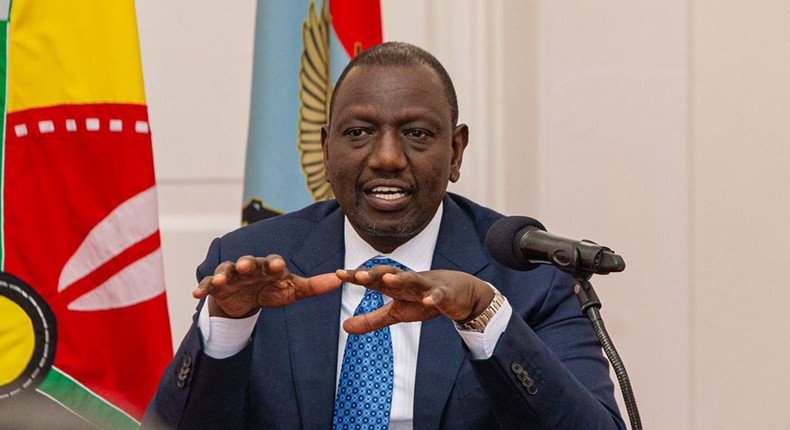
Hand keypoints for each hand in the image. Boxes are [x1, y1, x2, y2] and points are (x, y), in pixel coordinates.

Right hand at [193, 254, 342, 317]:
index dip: (275, 264)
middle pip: (248, 262)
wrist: (245, 301)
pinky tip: (196, 294)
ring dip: (224, 274)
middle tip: (247, 266)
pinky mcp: (217, 286)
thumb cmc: (271, 291)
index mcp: (269, 267)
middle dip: (247, 264)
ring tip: (222, 280)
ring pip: (227, 270)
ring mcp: (232, 275)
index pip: (273, 262)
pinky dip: (203, 287)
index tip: (279, 266)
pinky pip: (209, 285)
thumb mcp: (292, 291)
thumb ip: (314, 286)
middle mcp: (250, 267)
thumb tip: (340, 279)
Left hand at [335, 266, 494, 333]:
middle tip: (358, 276)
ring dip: (400, 279)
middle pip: (389, 274)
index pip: (373, 279)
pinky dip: (432, 298)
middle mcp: (408, 281)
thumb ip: (371, 320)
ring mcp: (426, 286)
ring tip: (388, 280)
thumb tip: (345, 327)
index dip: (357, 277)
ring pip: (412, 280)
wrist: (459, 294)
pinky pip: (437, 296)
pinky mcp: (443, 295)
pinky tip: (426, 301)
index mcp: (395, 285)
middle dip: (374, 274)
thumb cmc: (423, 300)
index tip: (338, 274)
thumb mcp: (395, 312)